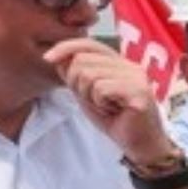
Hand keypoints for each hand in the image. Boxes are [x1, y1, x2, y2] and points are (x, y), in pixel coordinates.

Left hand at [45, 38, 175, 163]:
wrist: (139, 144)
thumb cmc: (115, 120)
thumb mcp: (87, 94)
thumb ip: (75, 76)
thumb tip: (57, 58)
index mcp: (119, 63)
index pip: (88, 44)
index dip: (65, 47)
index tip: (47, 59)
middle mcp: (130, 66)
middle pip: (82, 60)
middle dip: (77, 84)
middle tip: (94, 101)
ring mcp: (136, 77)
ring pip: (89, 75)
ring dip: (89, 96)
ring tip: (106, 107)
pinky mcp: (139, 91)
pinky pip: (101, 89)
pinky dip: (100, 103)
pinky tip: (114, 111)